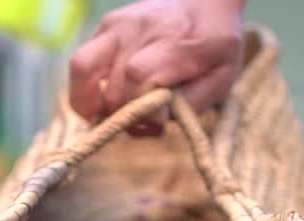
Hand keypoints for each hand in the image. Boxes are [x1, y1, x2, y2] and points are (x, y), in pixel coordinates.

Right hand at [68, 0, 246, 133]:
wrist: (206, 1)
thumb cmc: (216, 47)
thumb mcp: (221, 79)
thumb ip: (190, 104)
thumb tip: (152, 122)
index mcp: (176, 43)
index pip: (139, 78)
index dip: (142, 112)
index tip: (157, 125)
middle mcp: (142, 29)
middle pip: (113, 84)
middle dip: (121, 115)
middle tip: (136, 123)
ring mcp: (118, 25)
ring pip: (83, 67)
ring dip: (87, 102)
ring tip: (101, 116)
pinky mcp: (105, 26)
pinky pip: (82, 61)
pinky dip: (86, 87)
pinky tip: (105, 96)